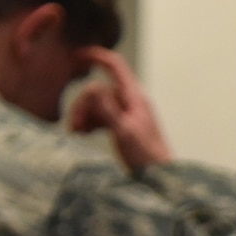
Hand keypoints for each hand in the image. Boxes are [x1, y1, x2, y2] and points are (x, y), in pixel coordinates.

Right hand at [68, 48, 173, 170]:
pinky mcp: (125, 126)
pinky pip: (103, 116)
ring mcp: (128, 114)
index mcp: (134, 97)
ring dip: (85, 115)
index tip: (77, 56)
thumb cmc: (147, 157)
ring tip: (76, 133)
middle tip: (74, 126)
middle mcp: (132, 102)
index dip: (96, 56)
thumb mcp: (124, 131)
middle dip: (84, 104)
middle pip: (100, 91)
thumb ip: (108, 109)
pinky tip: (83, 134)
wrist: (161, 179)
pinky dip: (92, 122)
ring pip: (99, 105)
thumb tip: (92, 87)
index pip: (115, 66)